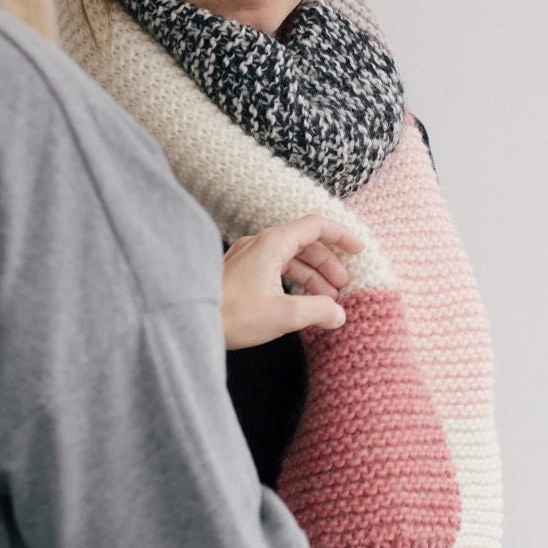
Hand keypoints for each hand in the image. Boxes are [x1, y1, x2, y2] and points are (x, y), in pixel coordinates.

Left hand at [221, 214, 363, 348]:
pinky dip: (293, 282)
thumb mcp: (284, 315)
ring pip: (289, 259)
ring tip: (325, 301)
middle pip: (305, 244)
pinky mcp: (239, 274)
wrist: (188, 321)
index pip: (316, 226)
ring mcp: (247, 258)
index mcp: (273, 244)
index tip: (359, 250)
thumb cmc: (232, 314)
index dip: (342, 235)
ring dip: (311, 277)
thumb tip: (338, 313)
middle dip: (328, 265)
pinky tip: (299, 303)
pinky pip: (274, 269)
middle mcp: (260, 244)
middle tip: (342, 288)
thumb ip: (319, 310)